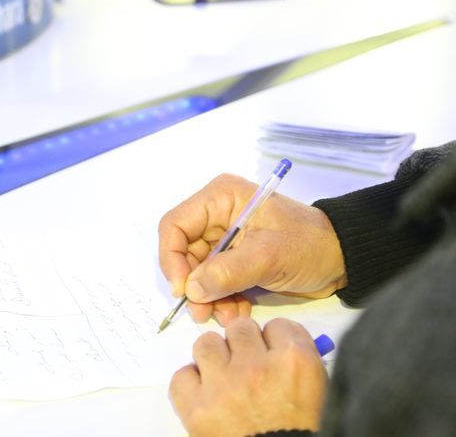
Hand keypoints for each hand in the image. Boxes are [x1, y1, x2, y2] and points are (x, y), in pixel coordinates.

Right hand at [158, 173, 346, 324]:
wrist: (342, 259)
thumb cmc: (309, 245)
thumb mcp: (269, 256)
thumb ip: (227, 272)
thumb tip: (191, 290)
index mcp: (221, 199)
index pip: (175, 225)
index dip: (172, 258)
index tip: (183, 290)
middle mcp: (216, 216)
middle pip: (183, 253)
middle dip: (193, 285)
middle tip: (203, 312)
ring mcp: (224, 240)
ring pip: (197, 273)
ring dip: (208, 298)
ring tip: (228, 316)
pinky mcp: (234, 261)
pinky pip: (214, 283)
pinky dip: (222, 300)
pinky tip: (238, 312)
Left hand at [169, 317, 327, 435]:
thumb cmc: (298, 432)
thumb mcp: (316, 393)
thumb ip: (296, 361)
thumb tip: (273, 342)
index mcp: (295, 362)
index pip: (278, 325)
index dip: (274, 341)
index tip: (272, 353)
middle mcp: (257, 367)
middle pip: (239, 328)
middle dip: (243, 345)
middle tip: (246, 366)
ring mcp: (223, 385)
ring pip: (206, 343)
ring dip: (214, 358)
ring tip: (223, 379)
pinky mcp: (196, 406)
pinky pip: (182, 375)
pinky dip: (191, 384)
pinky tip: (205, 396)